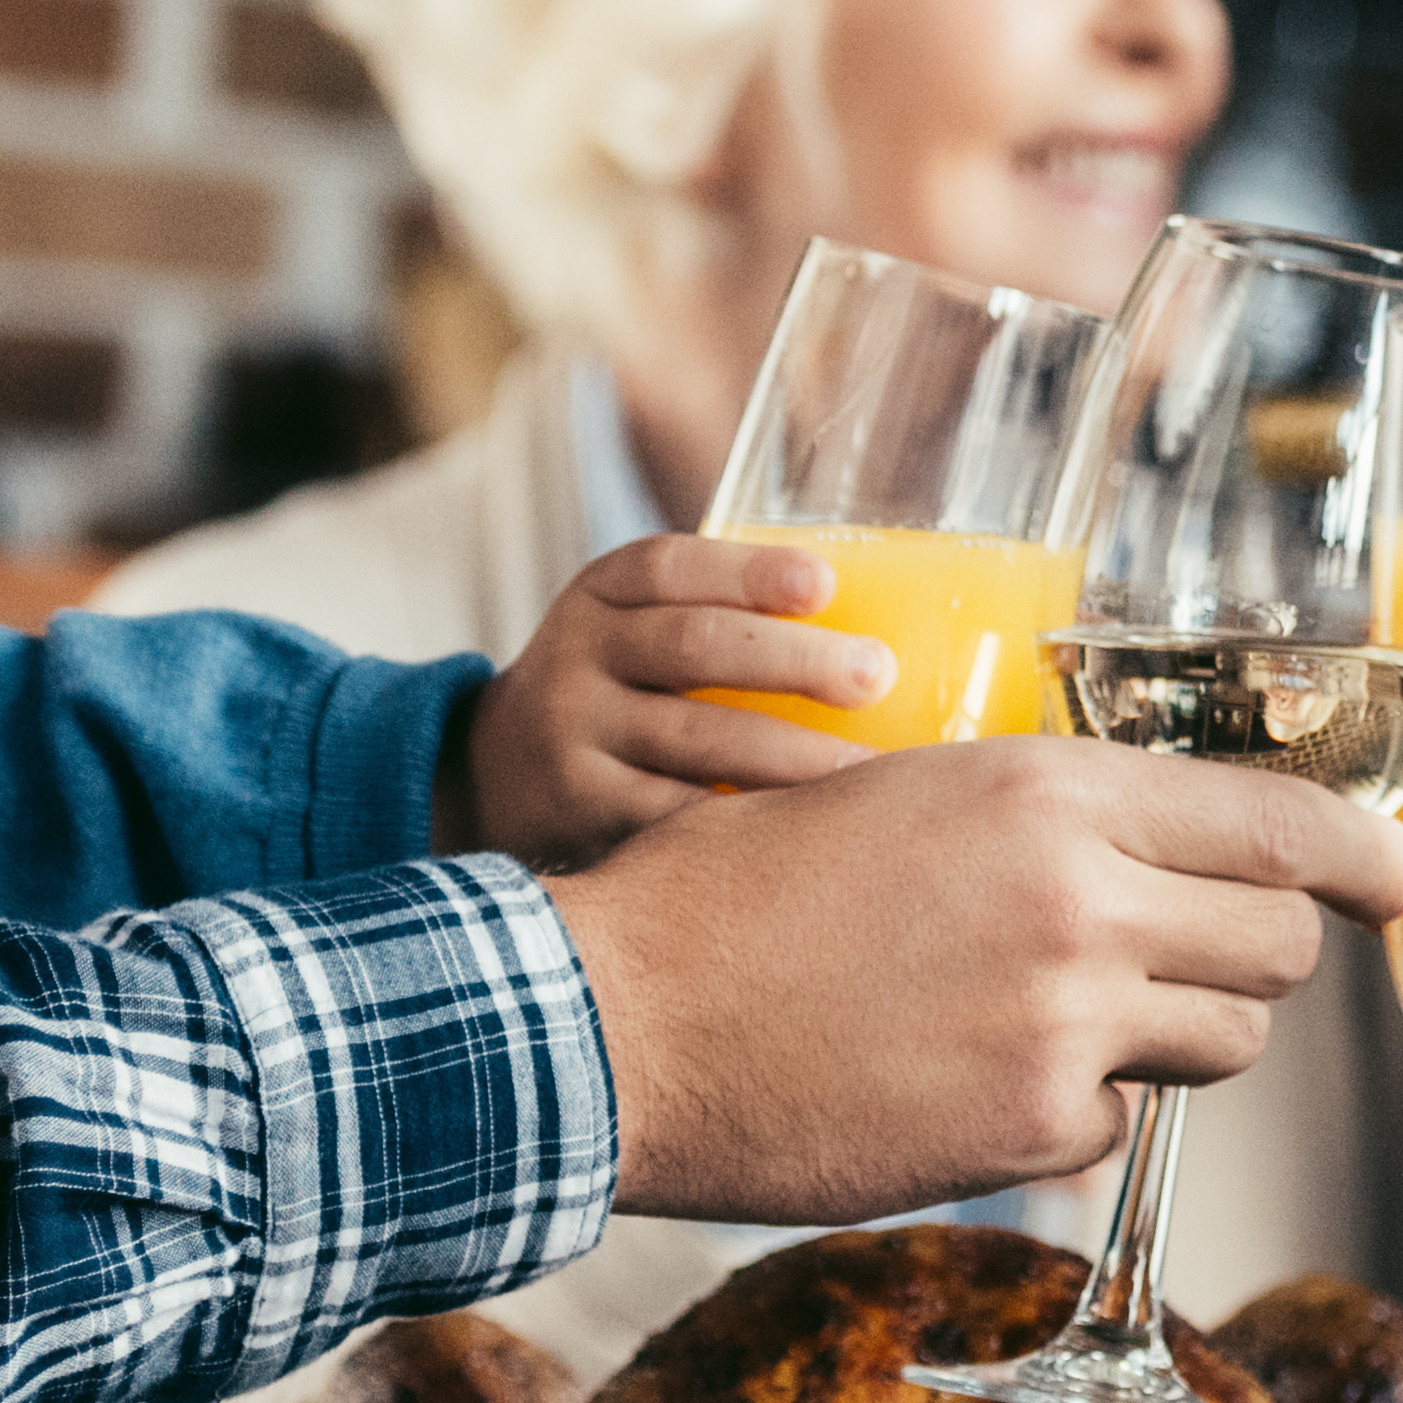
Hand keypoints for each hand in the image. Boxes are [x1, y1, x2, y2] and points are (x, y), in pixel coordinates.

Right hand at [447, 535, 885, 866]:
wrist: (496, 772)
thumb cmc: (623, 687)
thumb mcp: (640, 628)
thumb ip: (728, 616)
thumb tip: (907, 611)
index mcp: (604, 594)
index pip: (670, 567)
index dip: (747, 571)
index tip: (824, 584)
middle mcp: (579, 656)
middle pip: (691, 648)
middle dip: (793, 661)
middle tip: (876, 675)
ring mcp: (572, 737)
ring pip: (692, 742)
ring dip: (789, 756)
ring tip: (869, 770)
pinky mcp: (579, 813)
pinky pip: (670, 819)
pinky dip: (742, 826)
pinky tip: (807, 835)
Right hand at [546, 736, 1402, 1227]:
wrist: (616, 1024)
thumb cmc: (729, 898)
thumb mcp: (900, 796)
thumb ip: (1040, 819)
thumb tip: (1152, 850)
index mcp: (1047, 790)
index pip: (1280, 823)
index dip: (1361, 858)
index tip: (1397, 879)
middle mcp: (1080, 898)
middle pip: (1277, 942)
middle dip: (1249, 954)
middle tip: (1181, 961)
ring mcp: (1064, 1023)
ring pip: (1225, 1041)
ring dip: (1171, 1035)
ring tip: (1048, 1016)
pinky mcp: (1030, 1133)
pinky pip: (1119, 1126)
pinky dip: (1069, 1115)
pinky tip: (965, 1081)